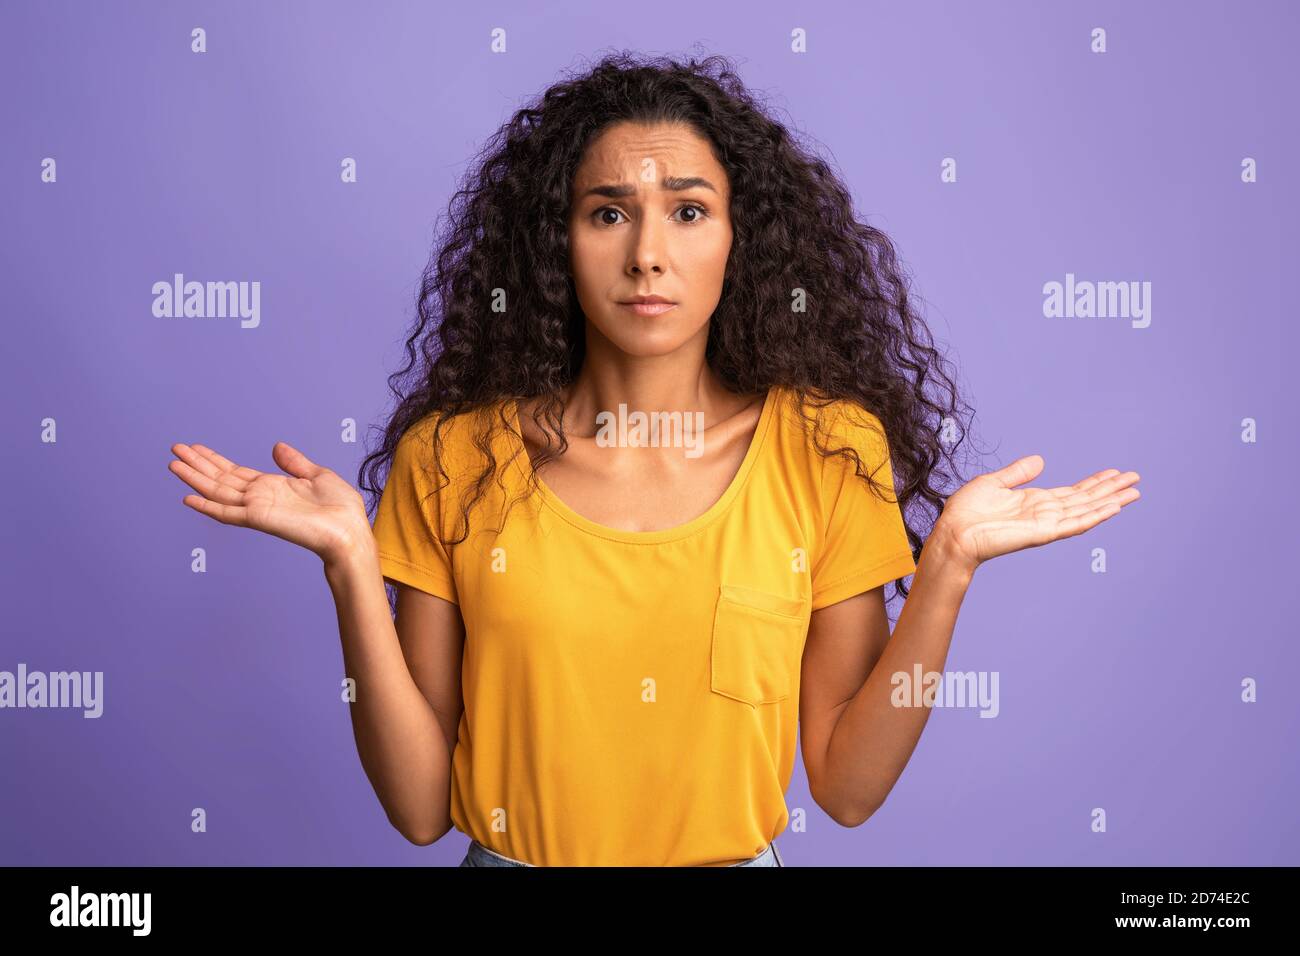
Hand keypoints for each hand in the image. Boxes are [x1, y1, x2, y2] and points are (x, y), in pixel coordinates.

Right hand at [168, 441, 371, 563]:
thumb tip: (277, 447)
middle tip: (175, 448)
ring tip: (173, 463)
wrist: (349, 531)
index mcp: (272, 487)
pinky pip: (227, 512)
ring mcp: (257, 508)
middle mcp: (260, 497)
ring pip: (217, 491)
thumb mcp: (317, 475)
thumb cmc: (340, 509)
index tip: (195, 447)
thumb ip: (294, 463)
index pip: (235, 472)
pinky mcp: (259, 519)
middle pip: (220, 479)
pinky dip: (207, 506)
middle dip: (197, 464)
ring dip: (194, 478)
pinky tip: (187, 497)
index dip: (214, 460)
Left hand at [935, 455, 1139, 572]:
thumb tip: (1040, 460)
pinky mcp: (1043, 533)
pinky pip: (1075, 523)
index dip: (1094, 482)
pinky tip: (1113, 507)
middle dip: (1110, 489)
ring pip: (1086, 510)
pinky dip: (1095, 515)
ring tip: (1134, 491)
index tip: (1115, 472)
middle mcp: (1045, 513)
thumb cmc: (966, 513)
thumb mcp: (994, 483)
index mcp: (1035, 501)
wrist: (953, 533)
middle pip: (1086, 499)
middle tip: (1135, 478)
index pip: (1073, 491)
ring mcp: (1046, 524)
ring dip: (1111, 501)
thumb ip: (1018, 473)